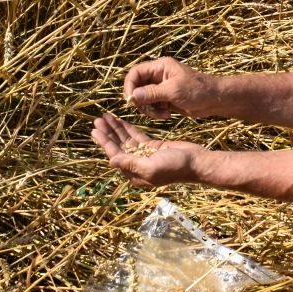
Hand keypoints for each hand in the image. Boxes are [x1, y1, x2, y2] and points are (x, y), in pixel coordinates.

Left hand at [90, 113, 204, 187]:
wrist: (197, 162)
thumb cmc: (176, 167)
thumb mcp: (152, 167)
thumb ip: (131, 164)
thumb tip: (110, 161)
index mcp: (135, 173)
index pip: (115, 155)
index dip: (105, 142)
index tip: (95, 131)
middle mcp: (137, 165)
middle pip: (118, 147)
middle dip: (108, 134)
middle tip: (97, 121)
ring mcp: (144, 155)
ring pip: (126, 140)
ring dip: (116, 129)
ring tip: (105, 118)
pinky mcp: (153, 147)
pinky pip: (136, 137)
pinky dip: (128, 129)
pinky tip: (120, 121)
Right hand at [122, 57, 216, 119]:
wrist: (214, 100)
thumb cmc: (197, 90)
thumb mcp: (174, 91)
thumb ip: (152, 93)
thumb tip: (132, 96)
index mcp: (160, 67)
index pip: (135, 72)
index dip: (129, 86)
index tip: (130, 100)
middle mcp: (158, 76)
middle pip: (137, 87)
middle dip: (140, 101)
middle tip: (148, 111)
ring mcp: (161, 88)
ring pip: (143, 99)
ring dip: (149, 109)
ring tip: (162, 114)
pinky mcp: (164, 99)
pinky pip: (152, 106)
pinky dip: (155, 113)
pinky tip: (167, 115)